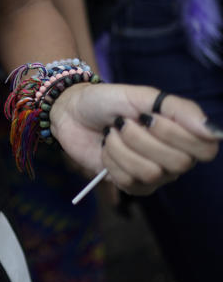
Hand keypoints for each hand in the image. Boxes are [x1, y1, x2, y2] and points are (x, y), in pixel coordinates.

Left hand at [50, 83, 218, 194]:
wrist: (72, 112)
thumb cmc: (109, 101)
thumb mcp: (142, 96)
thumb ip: (178, 109)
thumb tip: (214, 131)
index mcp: (185, 135)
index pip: (206, 149)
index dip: (177, 134)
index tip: (150, 116)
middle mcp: (175, 158)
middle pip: (178, 163)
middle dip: (141, 138)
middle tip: (124, 123)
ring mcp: (155, 175)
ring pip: (151, 172)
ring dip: (122, 148)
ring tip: (113, 134)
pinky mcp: (132, 186)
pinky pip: (129, 182)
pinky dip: (111, 160)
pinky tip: (106, 149)